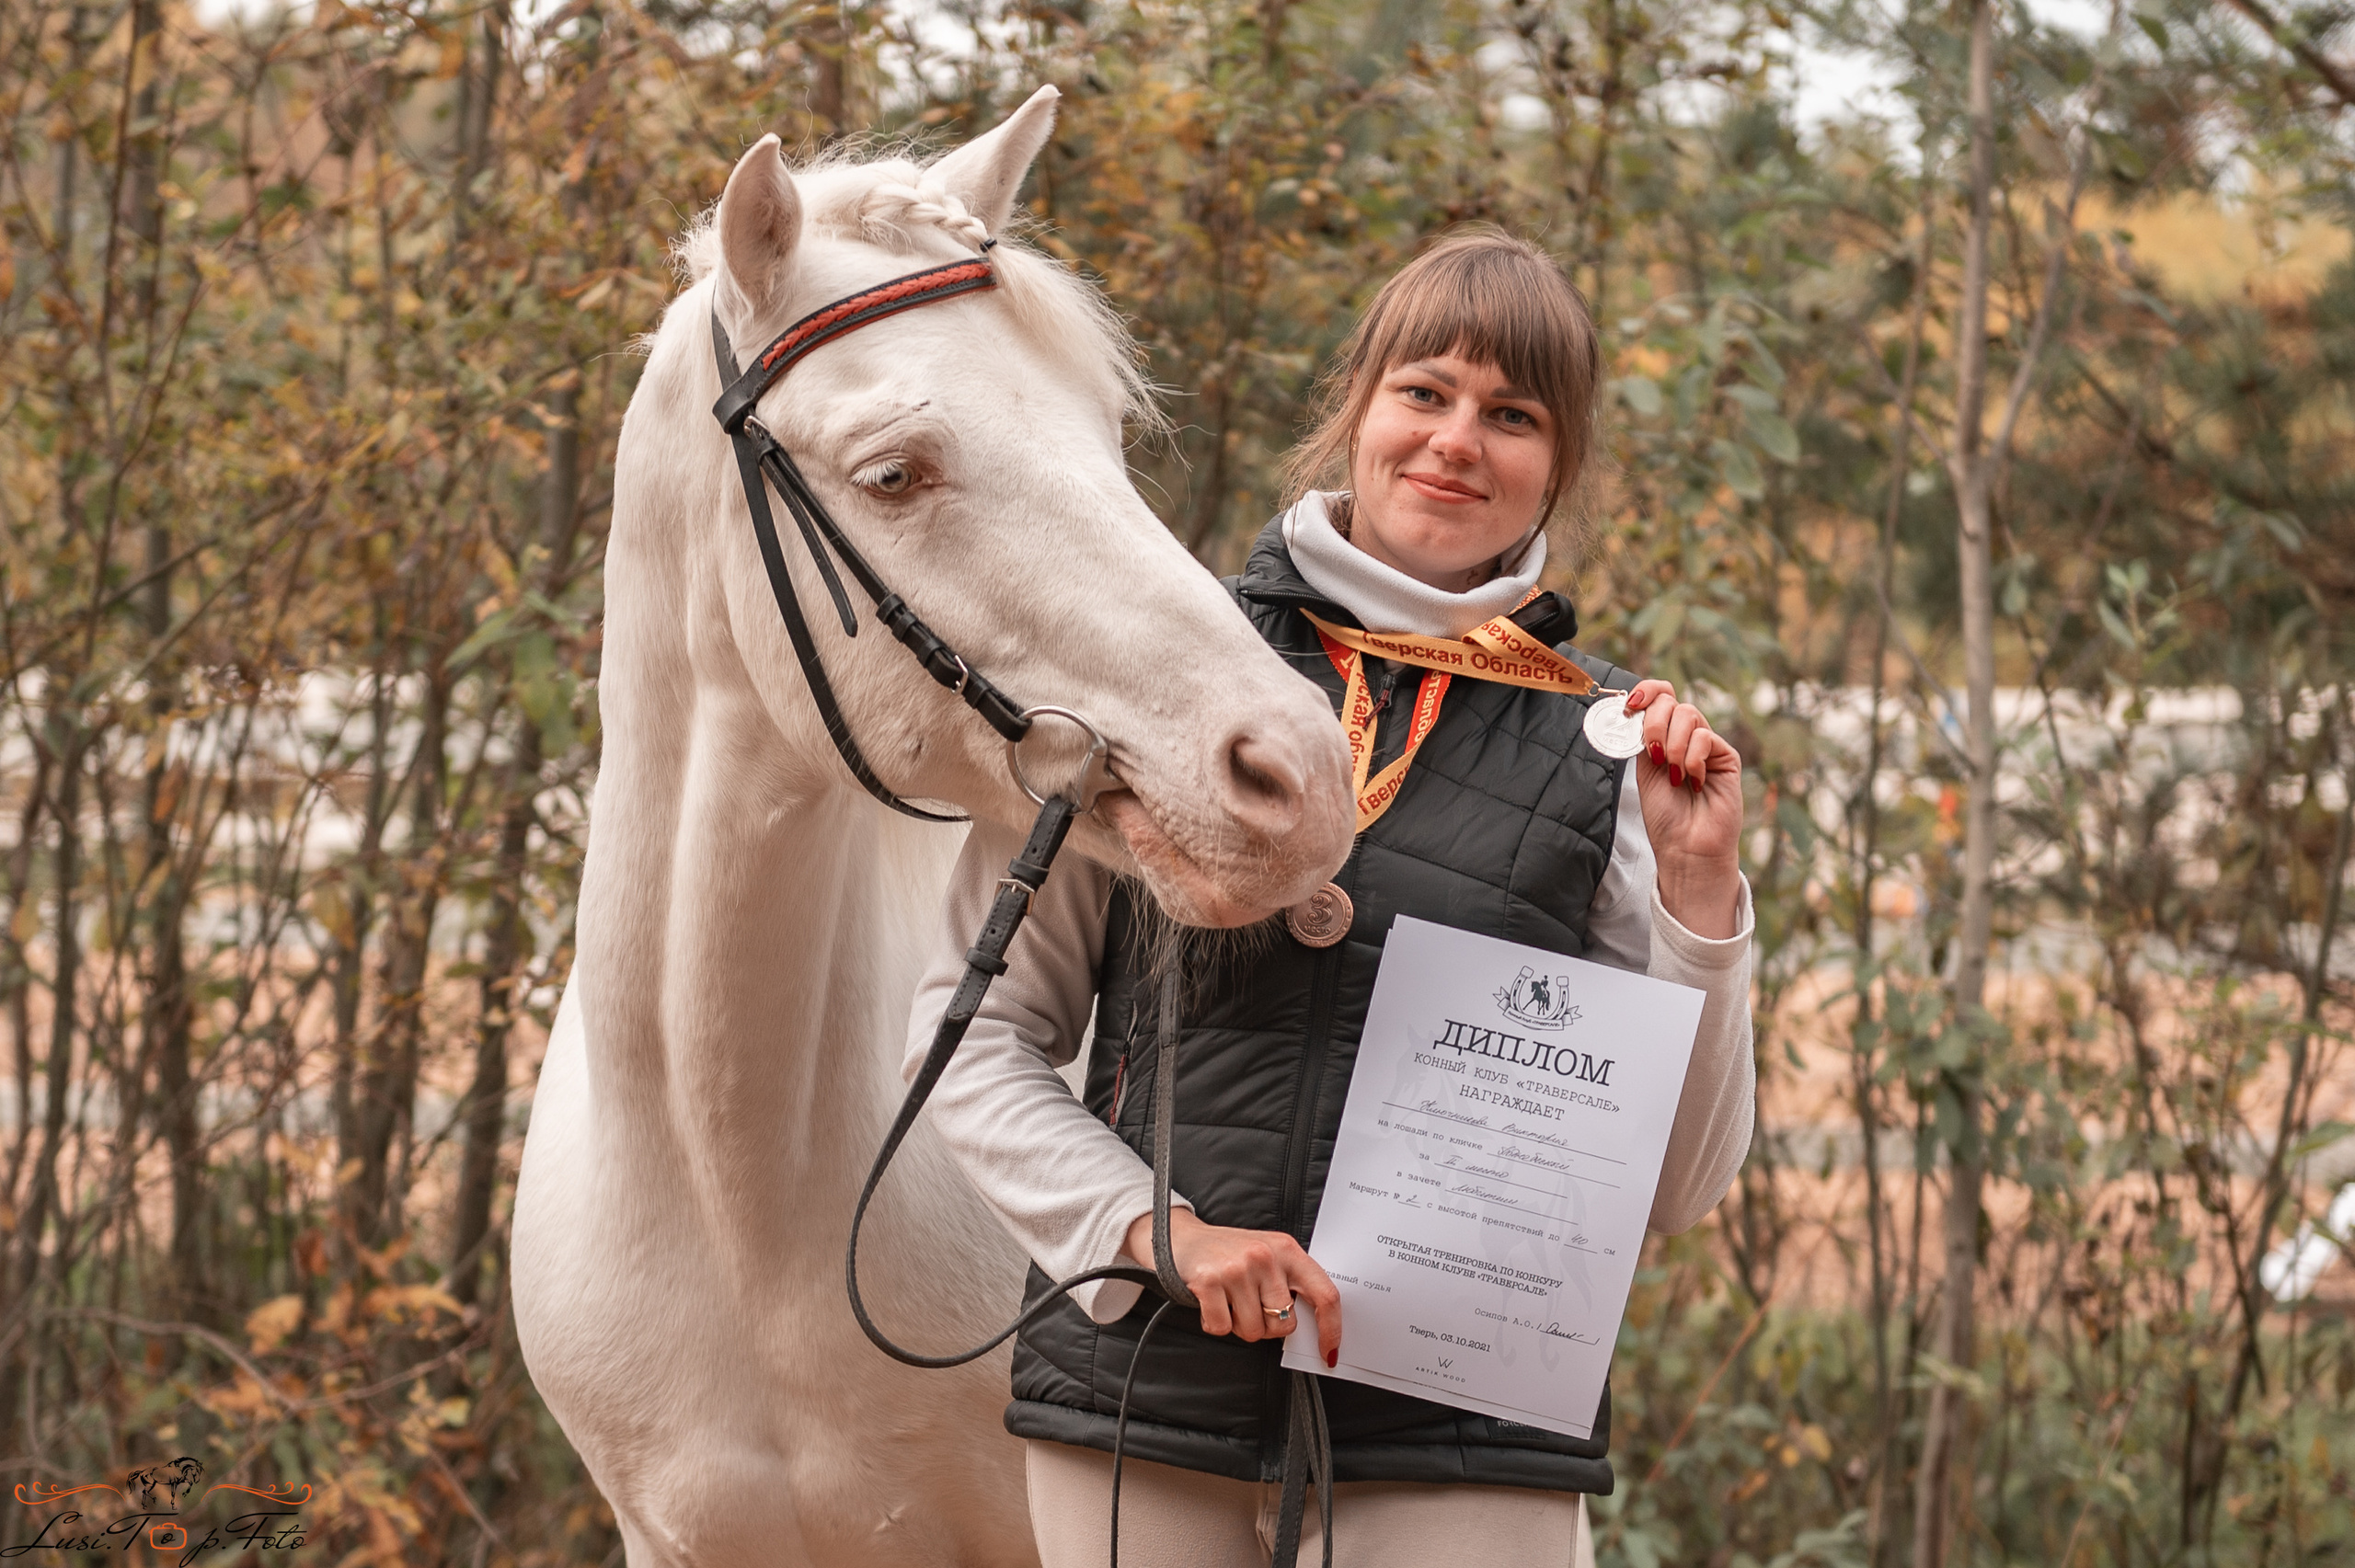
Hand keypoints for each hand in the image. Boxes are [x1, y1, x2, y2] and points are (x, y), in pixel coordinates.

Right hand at [1124, 1208, 1342, 1367]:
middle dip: (1268, 1328)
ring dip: (1239, 1326)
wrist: (1182, 1238)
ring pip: (1253, 1331)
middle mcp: (1265, 1256)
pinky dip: (1215, 1323)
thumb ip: (1291, 1283)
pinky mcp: (1209, 1281)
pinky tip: (1211, 1303)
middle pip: (1284, 1324)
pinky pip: (1222, 1328)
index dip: (1331, 1329)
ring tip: (1230, 1301)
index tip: (1329, 1352)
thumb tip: (1314, 1328)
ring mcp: (1237, 1268)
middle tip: (1251, 1308)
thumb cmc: (1230, 1254)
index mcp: (1288, 1250)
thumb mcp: (1269, 1256)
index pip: (1325, 1294)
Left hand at [1624, 680, 1742, 939]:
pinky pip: (1705, 737)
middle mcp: (1684, 737)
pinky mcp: (1726, 757)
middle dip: (1654, 723)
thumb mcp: (1643, 771)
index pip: (1659, 695)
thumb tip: (1635, 708)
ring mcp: (1706, 745)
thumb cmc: (1664, 816)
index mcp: (1661, 737)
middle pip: (1671, 701)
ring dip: (1672, 744)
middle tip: (1653, 754)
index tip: (1630, 706)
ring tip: (1674, 774)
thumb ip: (1642, 739)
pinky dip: (1692, 758)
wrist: (1685, 846)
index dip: (1646, 691)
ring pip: (1688, 714)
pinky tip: (1693, 780)